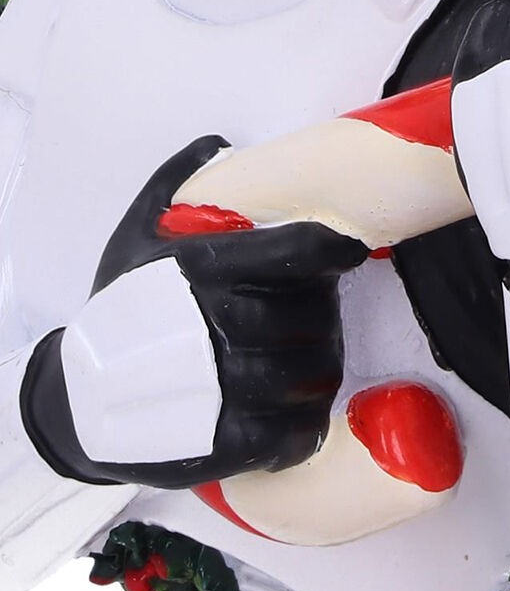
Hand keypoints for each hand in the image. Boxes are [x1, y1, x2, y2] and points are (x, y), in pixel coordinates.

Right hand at [22, 136, 367, 487]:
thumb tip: (217, 146)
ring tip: (309, 353)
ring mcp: (223, 389)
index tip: (348, 247)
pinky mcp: (225, 444)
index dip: (330, 247)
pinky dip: (307, 422)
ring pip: (314, 372)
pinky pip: (296, 433)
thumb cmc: (123, 309)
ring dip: (322, 362)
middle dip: (324, 311)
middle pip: (315, 314)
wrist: (81, 396)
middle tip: (316, 308)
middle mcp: (217, 324)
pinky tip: (295, 406)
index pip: (294, 251)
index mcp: (203, 269)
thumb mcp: (137, 236)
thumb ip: (176, 187)